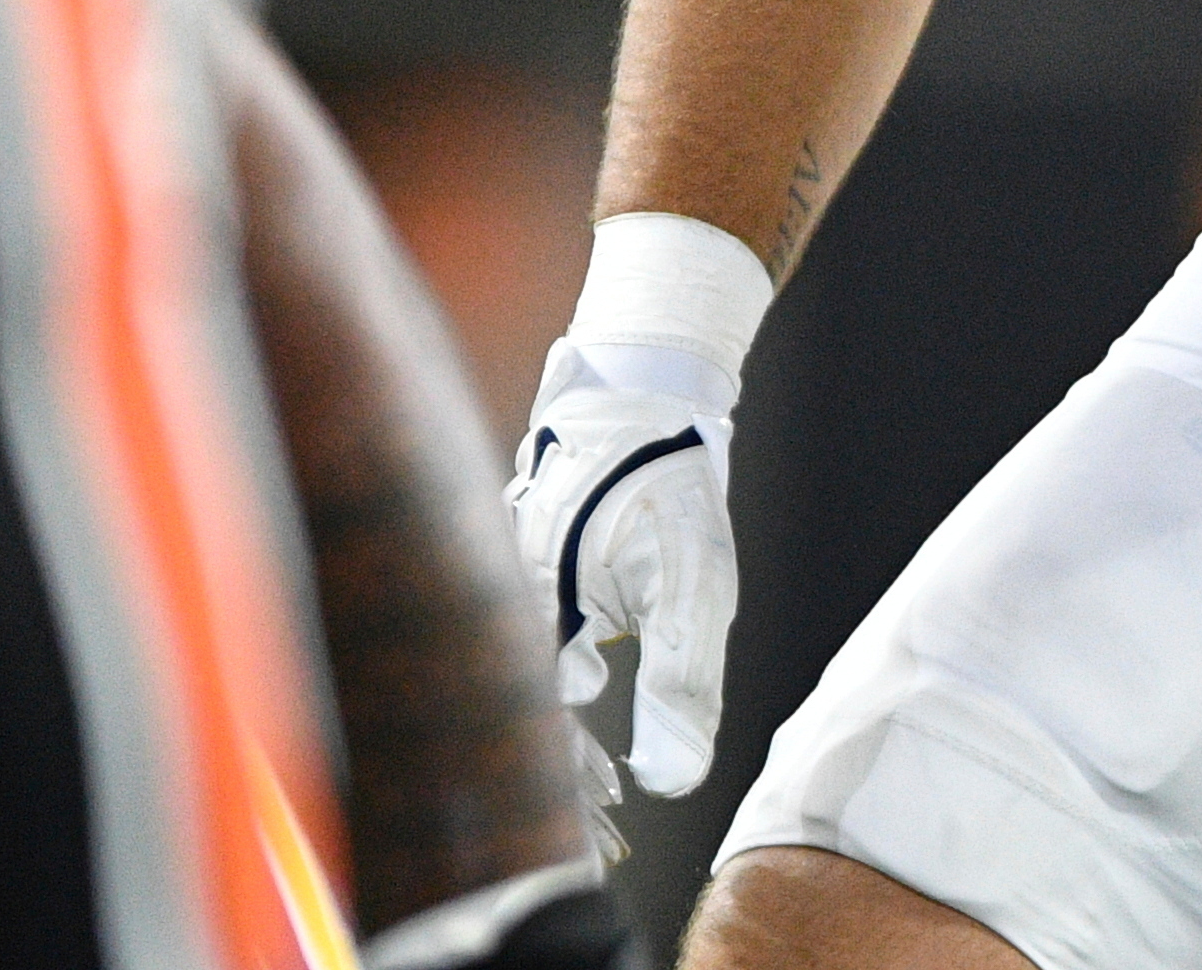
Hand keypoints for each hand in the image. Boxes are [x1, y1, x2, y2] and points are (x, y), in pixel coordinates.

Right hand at [508, 332, 742, 799]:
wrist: (646, 373)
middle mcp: (508, 593)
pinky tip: (584, 689)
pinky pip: (533, 627)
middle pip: (523, 706)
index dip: (573, 784)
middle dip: (561, 771)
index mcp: (532, 609)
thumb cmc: (669, 473)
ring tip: (603, 782)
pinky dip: (558, 671)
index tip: (607, 828)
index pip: (540, 725)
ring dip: (558, 728)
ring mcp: (514, 568)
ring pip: (525, 670)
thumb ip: (681, 681)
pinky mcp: (533, 551)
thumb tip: (673, 780)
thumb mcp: (694, 582)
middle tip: (603, 821)